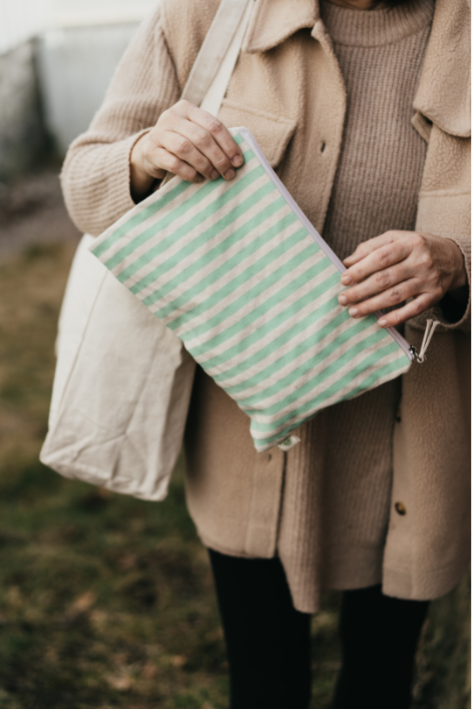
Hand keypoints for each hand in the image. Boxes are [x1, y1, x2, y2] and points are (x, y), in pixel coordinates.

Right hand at [130, 100, 242, 200]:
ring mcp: (159, 133)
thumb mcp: (195, 133)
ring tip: (214, 176)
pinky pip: (173, 163)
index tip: (238, 162)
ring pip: (186, 148)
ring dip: (204, 165)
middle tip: (228, 173)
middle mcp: (171, 117)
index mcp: (186, 109)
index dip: (228, 144)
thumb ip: (212, 138)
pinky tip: (198, 179)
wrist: (151, 150)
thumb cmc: (181, 141)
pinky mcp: (151, 151)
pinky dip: (189, 173)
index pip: (213, 125)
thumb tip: (236, 158)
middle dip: (218, 157)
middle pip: (201, 137)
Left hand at [338, 230, 467, 327]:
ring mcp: (428, 280)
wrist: (453, 258)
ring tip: (354, 312)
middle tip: (343, 299)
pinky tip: (380, 322)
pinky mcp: (434, 296)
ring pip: (396, 296)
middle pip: (386, 279)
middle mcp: (421, 261)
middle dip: (361, 291)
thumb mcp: (397, 238)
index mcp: (410, 243)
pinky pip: (413, 310)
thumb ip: (371, 247)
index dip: (361, 269)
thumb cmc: (417, 247)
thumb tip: (347, 262)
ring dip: (372, 306)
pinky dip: (396, 317)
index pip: (381, 257)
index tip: (344, 279)